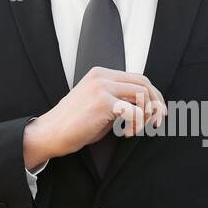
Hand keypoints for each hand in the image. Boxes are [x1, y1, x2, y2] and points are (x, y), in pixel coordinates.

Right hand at [23, 68, 165, 167]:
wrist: (49, 134)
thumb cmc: (73, 125)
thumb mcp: (99, 105)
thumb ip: (119, 100)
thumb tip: (145, 106)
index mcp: (101, 74)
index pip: (137, 78)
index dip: (153, 96)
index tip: (158, 113)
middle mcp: (102, 76)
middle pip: (144, 83)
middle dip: (156, 104)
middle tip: (157, 122)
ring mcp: (102, 87)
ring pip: (142, 94)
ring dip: (146, 115)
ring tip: (134, 129)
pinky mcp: (103, 102)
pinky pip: (134, 111)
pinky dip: (136, 124)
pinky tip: (125, 133)